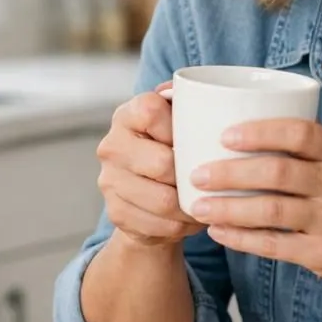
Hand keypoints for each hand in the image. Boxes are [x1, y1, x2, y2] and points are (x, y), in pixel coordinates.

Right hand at [95, 82, 205, 248]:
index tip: (195, 138)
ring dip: (191, 205)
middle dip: (191, 174)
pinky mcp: (116, 213)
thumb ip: (190, 105)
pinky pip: (159, 225)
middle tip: (211, 178)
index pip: (151, 112)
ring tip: (209, 201)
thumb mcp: (177, 122)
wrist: (146, 193)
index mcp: (126, 116)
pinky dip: (182, 225)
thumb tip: (209, 96)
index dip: (179, 127)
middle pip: (162, 163)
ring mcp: (109, 181)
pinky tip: (192, 216)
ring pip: (163, 201)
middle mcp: (111, 146)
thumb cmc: (170, 148)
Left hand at [188, 119, 321, 296]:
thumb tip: (245, 133)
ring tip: (199, 206)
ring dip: (228, 208)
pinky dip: (242, 239)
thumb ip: (309, 153)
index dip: (260, 132)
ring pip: (270, 211)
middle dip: (230, 173)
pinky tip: (220, 233)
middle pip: (277, 172)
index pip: (300, 133)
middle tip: (197, 174)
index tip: (225, 135)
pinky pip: (274, 245)